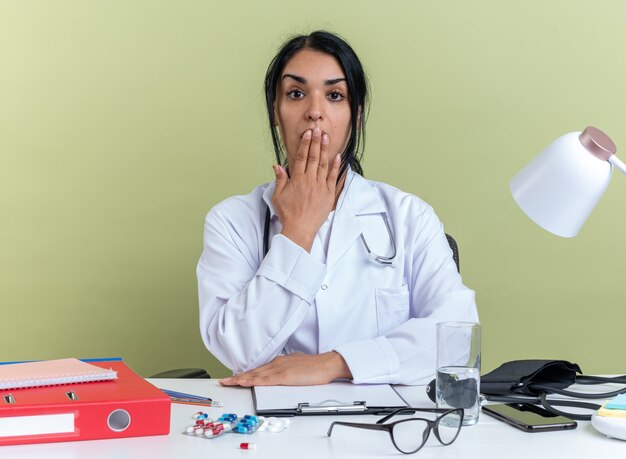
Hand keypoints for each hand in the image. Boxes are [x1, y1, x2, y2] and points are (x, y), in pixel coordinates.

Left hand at [219, 352, 351, 386]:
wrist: (328, 363)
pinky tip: (245, 382)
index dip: (245, 374)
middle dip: (238, 377)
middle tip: (224, 381)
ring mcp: (280, 369)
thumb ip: (286, 370)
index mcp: (280, 362)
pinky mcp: (285, 376)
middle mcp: (277, 363)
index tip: (234, 377)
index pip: (259, 369)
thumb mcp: (297, 366)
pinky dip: (253, 381)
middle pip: (254, 371)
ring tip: (228, 382)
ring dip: (241, 379)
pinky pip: (266, 380)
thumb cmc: (316, 366)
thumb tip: (280, 376)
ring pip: (257, 375)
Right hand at [272, 127, 340, 251]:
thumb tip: (277, 165)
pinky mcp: (329, 194)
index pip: (301, 157)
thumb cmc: (288, 214)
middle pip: (313, 157)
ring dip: (325, 150)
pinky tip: (337, 157)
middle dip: (316, 142)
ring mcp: (320, 187)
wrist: (300, 229)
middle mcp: (310, 180)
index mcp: (297, 180)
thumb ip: (280, 179)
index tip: (308, 134)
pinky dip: (336, 166)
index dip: (305, 144)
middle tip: (318, 130)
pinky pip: (333, 177)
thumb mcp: (278, 196)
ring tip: (327, 138)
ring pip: (323, 164)